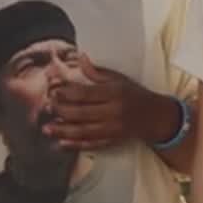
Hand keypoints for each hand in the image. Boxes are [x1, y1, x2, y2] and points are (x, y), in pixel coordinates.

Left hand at [45, 55, 177, 150]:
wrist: (155, 117)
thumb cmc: (135, 94)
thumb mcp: (120, 79)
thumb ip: (98, 72)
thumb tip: (81, 58)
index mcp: (115, 93)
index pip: (87, 94)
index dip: (68, 94)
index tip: (54, 92)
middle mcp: (114, 112)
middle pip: (83, 113)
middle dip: (62, 111)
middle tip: (47, 107)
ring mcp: (113, 129)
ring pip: (84, 131)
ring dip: (64, 131)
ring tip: (47, 128)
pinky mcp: (112, 141)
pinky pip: (91, 144)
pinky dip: (76, 145)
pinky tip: (62, 143)